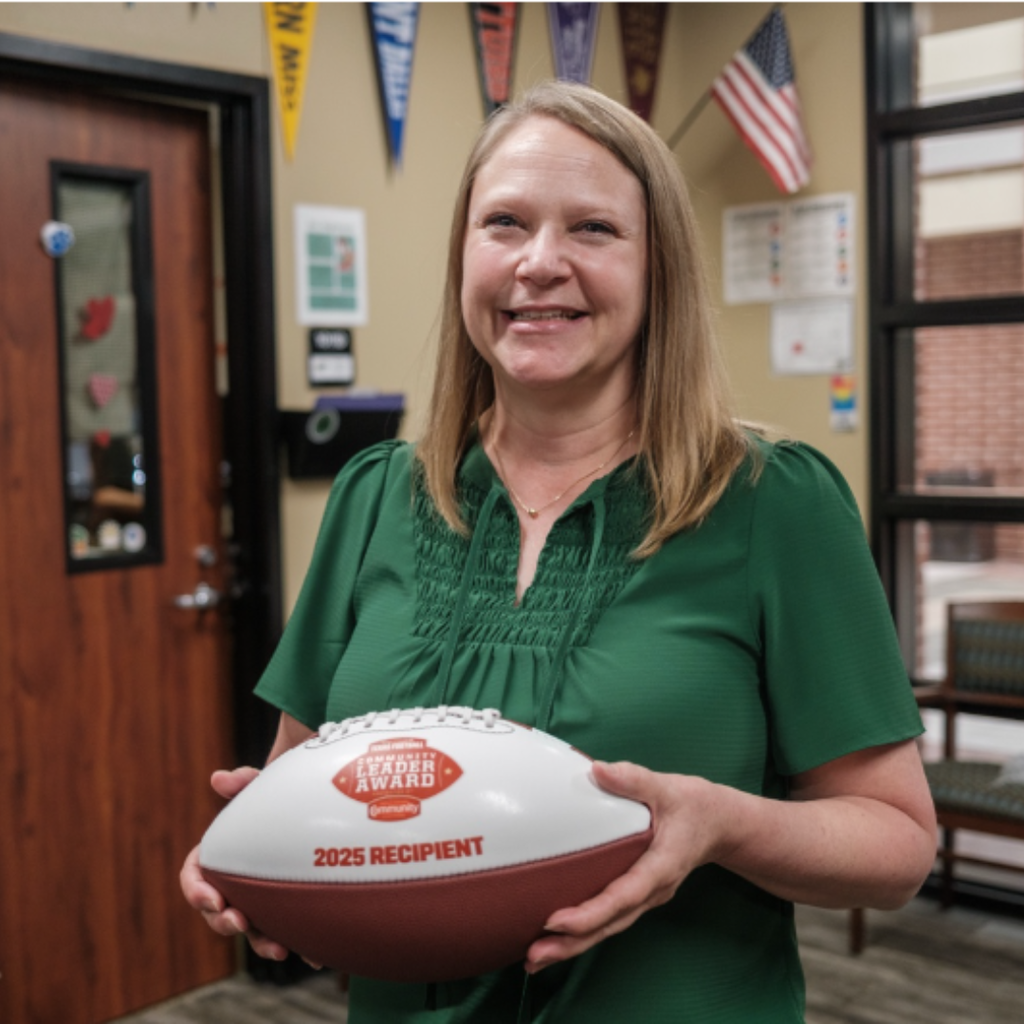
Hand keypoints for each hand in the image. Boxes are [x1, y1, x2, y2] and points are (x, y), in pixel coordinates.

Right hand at [180, 767, 294, 963]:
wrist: (309, 809)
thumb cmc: (278, 798)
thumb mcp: (262, 787)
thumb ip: (244, 783)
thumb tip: (219, 777)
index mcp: (218, 856)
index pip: (193, 877)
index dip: (196, 891)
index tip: (213, 899)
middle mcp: (233, 883)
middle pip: (216, 911)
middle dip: (224, 923)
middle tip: (240, 923)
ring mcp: (258, 899)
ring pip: (250, 929)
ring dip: (260, 942)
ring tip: (279, 949)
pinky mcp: (284, 909)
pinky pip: (284, 931)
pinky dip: (297, 944)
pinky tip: (313, 956)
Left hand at [524, 760, 721, 972]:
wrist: (719, 824)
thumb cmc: (693, 805)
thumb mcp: (668, 787)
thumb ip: (634, 779)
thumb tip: (598, 770)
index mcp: (661, 867)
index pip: (623, 896)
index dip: (591, 912)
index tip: (556, 921)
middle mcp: (652, 891)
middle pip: (610, 924)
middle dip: (572, 942)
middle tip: (532, 956)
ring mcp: (645, 897)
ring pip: (608, 927)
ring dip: (572, 945)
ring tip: (534, 959)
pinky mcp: (637, 895)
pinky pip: (609, 918)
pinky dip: (583, 932)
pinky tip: (555, 939)